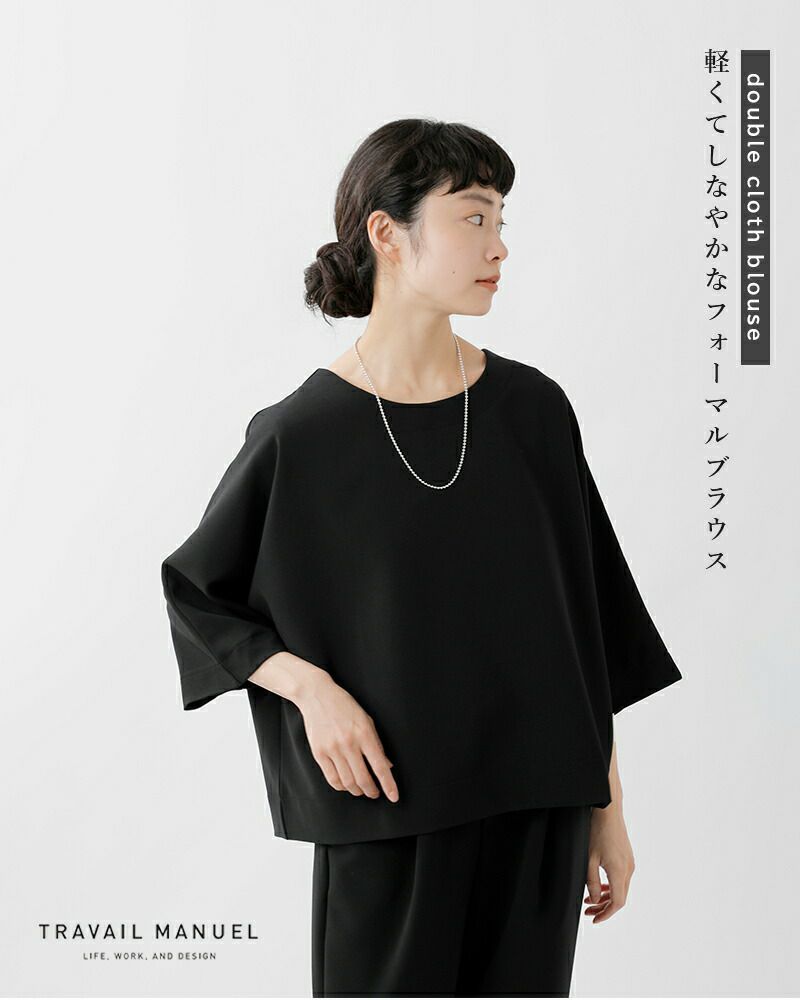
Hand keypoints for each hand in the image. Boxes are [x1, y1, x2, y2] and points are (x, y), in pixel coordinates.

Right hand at [295, 672, 398, 802]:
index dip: (388, 784)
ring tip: (362, 790)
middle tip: (376, 794)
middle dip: (372, 791)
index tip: (394, 796)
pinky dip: (341, 786)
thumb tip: (387, 766)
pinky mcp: (319, 753)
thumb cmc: (345, 706)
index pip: (379, 766)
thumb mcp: (366, 720)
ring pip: (348, 782)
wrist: (317, 695)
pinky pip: (332, 778)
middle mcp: (349, 743)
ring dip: (357, 791)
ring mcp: (332, 749)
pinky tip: (346, 785)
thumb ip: (377, 744)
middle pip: (363, 779)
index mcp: (364, 734)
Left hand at [584, 803, 634, 922]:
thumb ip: (591, 881)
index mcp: (619, 871)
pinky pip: (622, 878)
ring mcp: (630, 863)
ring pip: (621, 888)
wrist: (609, 810)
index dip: (606, 914)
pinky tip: (599, 886)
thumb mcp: (588, 858)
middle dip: (604, 907)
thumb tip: (593, 900)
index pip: (617, 903)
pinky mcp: (628, 857)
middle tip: (587, 910)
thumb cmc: (596, 831)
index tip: (594, 919)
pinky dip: (611, 886)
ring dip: (607, 897)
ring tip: (590, 899)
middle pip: (620, 897)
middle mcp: (629, 869)